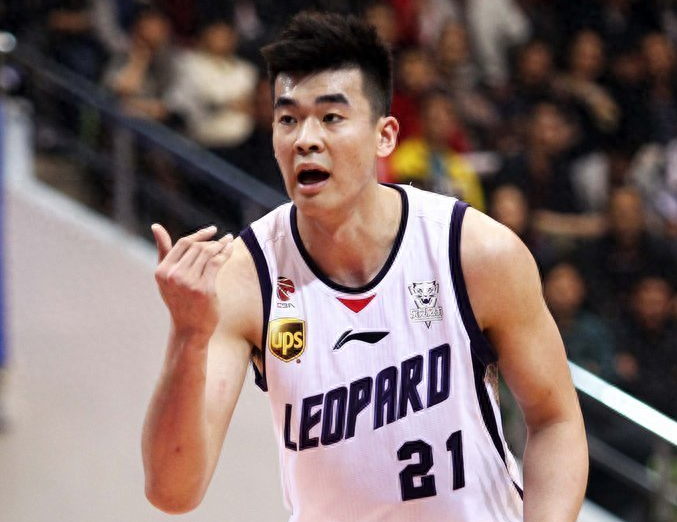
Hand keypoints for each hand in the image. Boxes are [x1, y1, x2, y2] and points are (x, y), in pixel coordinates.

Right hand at [152, 224, 233, 339]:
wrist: (189, 328)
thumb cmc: (179, 300)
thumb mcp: (167, 277)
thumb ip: (164, 251)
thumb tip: (156, 226)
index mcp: (162, 271)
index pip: (183, 244)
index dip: (199, 235)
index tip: (212, 230)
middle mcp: (173, 275)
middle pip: (197, 248)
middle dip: (213, 242)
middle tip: (224, 240)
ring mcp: (188, 282)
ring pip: (208, 253)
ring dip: (221, 245)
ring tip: (229, 242)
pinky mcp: (204, 288)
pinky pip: (217, 263)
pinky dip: (226, 253)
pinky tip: (231, 249)